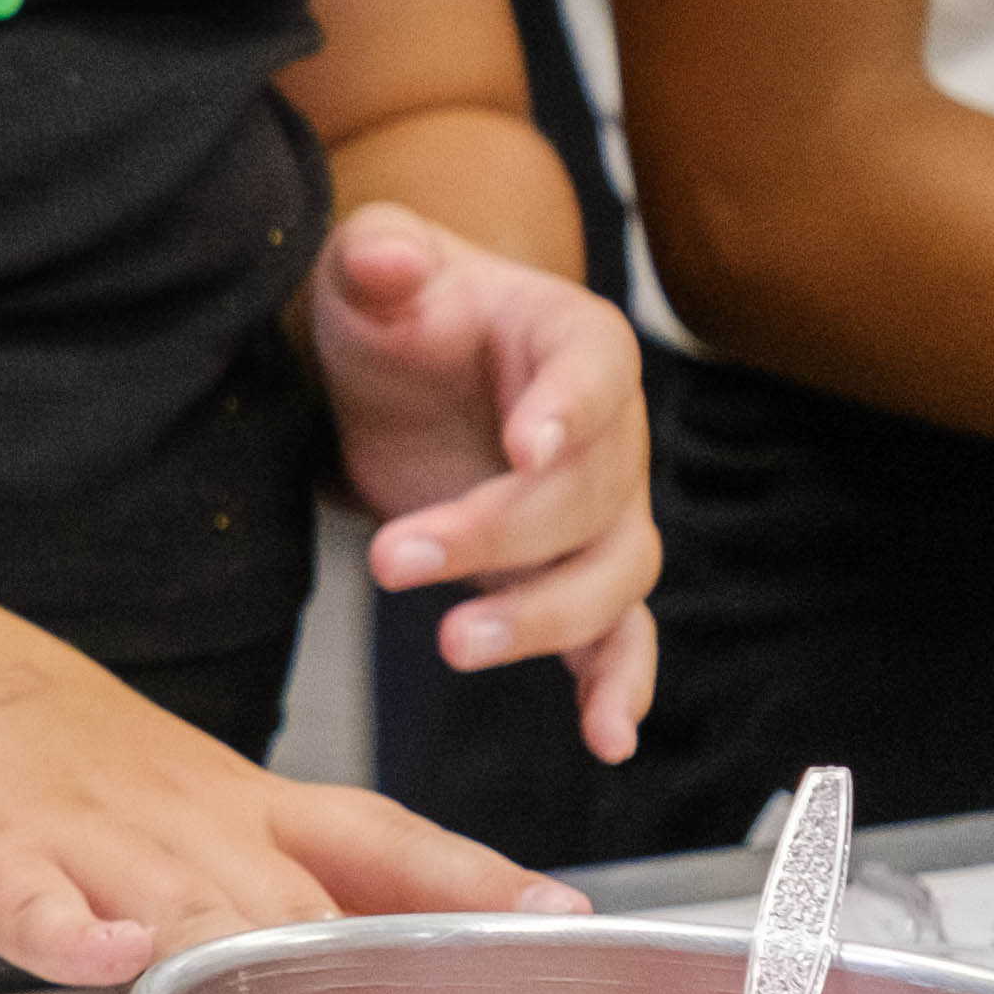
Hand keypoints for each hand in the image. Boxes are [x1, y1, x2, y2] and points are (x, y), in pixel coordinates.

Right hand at [0, 626, 584, 989]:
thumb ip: (260, 860)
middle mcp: (181, 828)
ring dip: (256, 963)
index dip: (474, 886)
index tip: (568, 919)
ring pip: (188, 911)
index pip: (381, 847)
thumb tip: (375, 931)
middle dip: (388, 975)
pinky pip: (29, 899)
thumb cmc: (19, 747)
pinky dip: (68, 928)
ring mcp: (81, 842)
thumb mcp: (165, 785)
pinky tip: (104, 952)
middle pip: (306, 908)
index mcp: (230, 807)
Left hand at [305, 203, 659, 763]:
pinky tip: (604, 737)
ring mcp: (602, 513)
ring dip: (541, 619)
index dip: (569, 413)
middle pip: (589, 497)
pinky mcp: (571, 574)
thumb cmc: (400, 308)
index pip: (596, 374)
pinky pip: (620, 636)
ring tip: (453, 645)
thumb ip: (379, 256)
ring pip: (611, 577)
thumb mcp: (373, 268)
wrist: (407, 366)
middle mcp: (612, 435)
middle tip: (395, 558)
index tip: (527, 446)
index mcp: (577, 342)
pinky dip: (618, 685)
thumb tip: (384, 258)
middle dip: (498, 536)